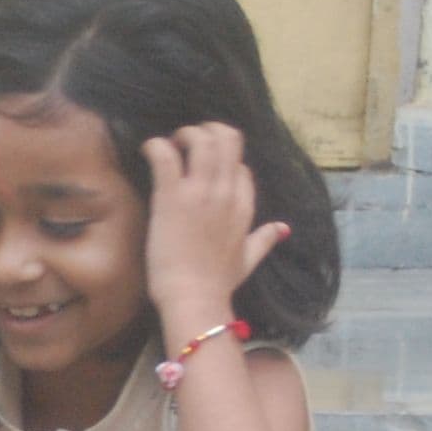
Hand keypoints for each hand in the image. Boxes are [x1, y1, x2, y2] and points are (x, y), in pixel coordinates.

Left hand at [143, 124, 289, 336]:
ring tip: (170, 143)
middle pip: (227, 140)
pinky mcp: (172, 197)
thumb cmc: (217, 284)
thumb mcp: (249, 259)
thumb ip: (265, 239)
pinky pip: (166, 156)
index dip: (223, 162)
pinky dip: (156, 145)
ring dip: (185, 134)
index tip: (204, 169)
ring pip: (202, 140)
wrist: (194, 298)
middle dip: (208, 132)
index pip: (240, 167)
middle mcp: (226, 192)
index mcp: (244, 205)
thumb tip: (283, 228)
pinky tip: (148, 149)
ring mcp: (200, 192)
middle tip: (187, 142)